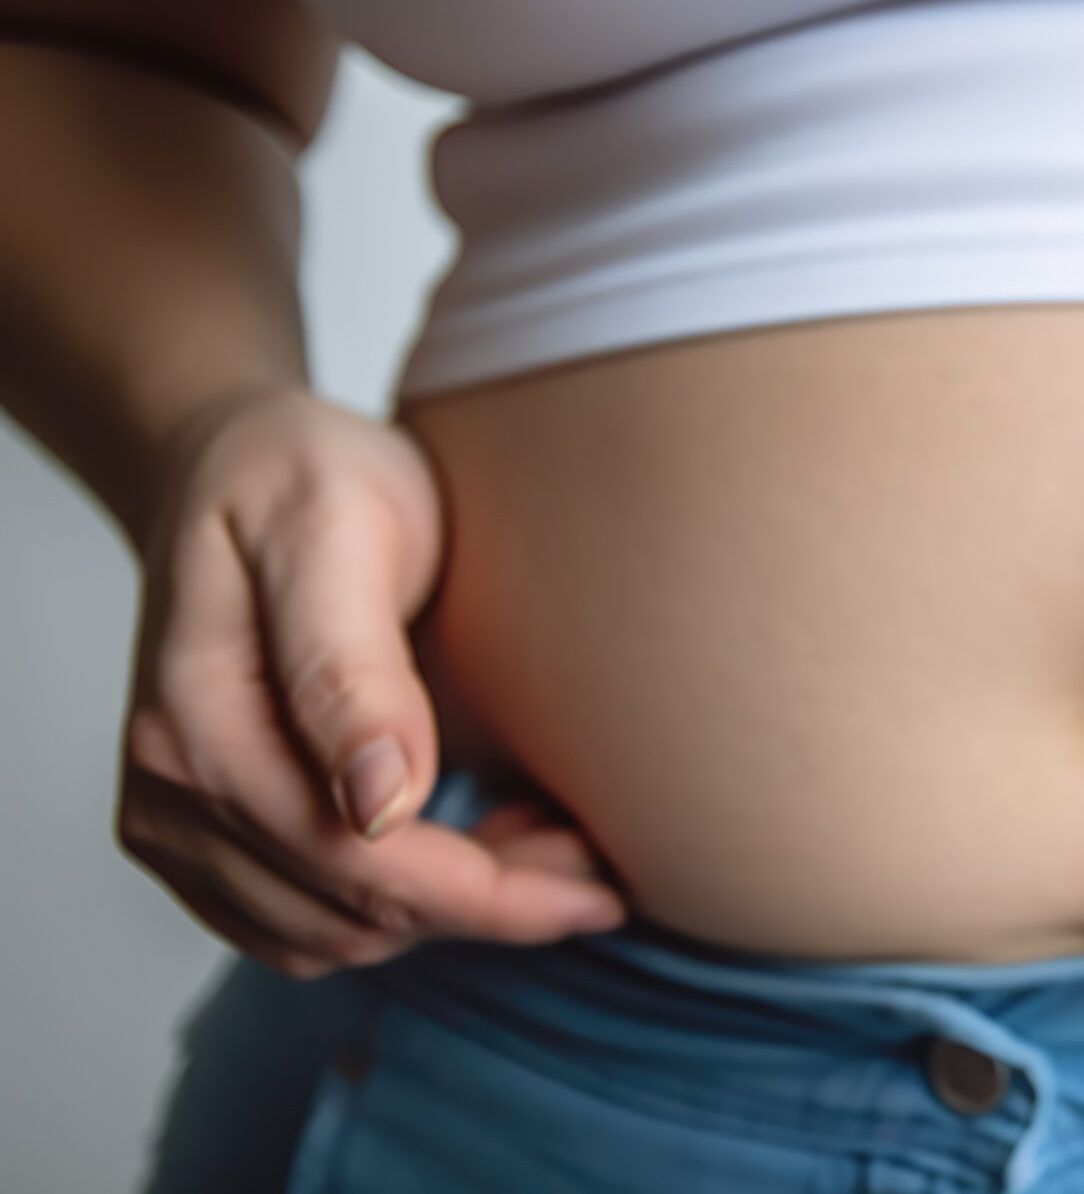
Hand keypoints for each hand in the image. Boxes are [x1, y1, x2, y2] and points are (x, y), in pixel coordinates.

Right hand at [116, 388, 625, 976]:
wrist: (234, 463)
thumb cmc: (300, 474)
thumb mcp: (336, 527)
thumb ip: (350, 666)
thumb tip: (379, 806)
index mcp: (195, 720)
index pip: (356, 863)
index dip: (489, 897)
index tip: (600, 890)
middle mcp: (168, 790)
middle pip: (352, 913)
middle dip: (490, 904)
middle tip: (601, 856)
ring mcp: (176, 822)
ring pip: (336, 934)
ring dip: (452, 911)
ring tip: (551, 840)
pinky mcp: (202, 837)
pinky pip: (307, 925)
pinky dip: (405, 907)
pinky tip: (481, 844)